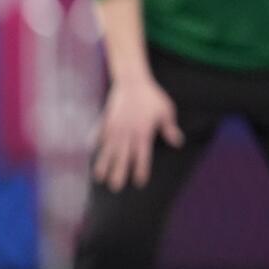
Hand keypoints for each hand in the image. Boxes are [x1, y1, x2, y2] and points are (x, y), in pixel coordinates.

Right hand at [93, 74, 182, 190]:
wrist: (132, 81)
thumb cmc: (152, 97)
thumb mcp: (166, 111)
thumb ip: (169, 128)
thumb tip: (178, 143)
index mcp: (143, 132)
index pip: (142, 156)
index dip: (140, 170)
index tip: (138, 183)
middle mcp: (127, 132)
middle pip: (122, 156)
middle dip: (118, 172)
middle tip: (115, 188)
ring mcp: (114, 127)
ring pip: (108, 149)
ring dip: (103, 164)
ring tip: (98, 178)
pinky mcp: (106, 120)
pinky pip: (99, 133)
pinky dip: (94, 142)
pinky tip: (90, 151)